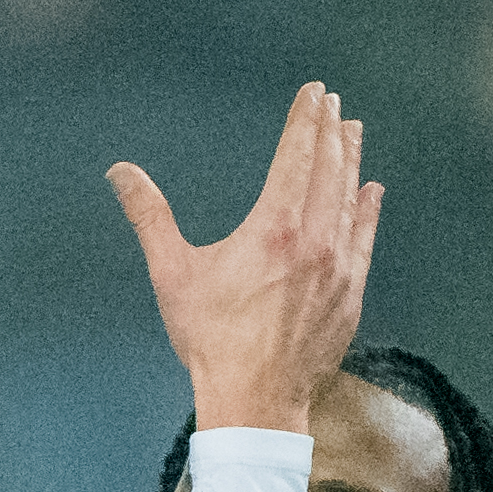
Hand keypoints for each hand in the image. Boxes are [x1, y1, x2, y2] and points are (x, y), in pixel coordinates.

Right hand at [115, 78, 379, 438]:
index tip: (313, 93)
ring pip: (352, 197)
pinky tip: (372, 190)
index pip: (296, 156)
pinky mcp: (352, 292)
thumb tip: (121, 172)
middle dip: (331, 131)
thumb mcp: (172, 274)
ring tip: (353, 132)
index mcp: (274, 228)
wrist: (254, 398)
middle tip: (334, 105)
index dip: (304, 120)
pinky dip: (369, 207)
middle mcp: (316, 238)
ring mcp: (340, 266)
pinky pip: (366, 236)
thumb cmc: (209, 339)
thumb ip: (150, 216)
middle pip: (330, 168)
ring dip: (351, 160)